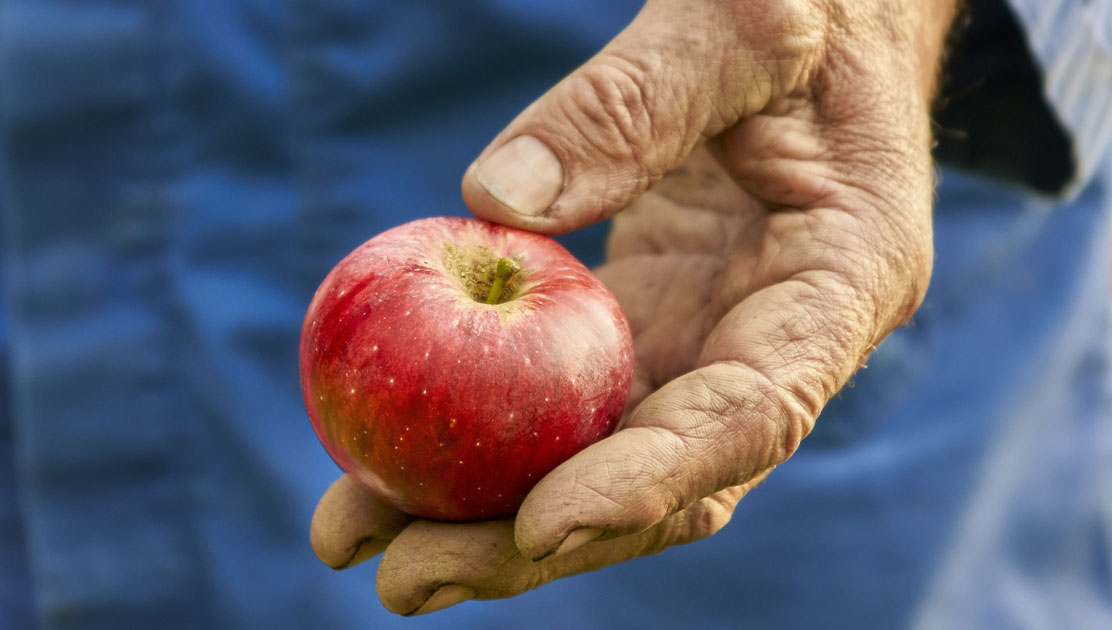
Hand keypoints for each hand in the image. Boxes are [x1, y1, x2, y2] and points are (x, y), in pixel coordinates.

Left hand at [311, 0, 957, 614]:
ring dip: (483, 513)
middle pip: (659, 481)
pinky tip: (384, 456)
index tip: (536, 529)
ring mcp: (705, 342)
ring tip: (353, 538)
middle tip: (403, 580)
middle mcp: (774, 342)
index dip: (647, 484)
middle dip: (534, 544)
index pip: (751, 415)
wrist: (814, 14)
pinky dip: (483, 435)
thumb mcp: (739, 21)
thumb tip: (491, 208)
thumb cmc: (806, 0)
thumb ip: (634, 102)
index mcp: (839, 284)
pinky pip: (563, 399)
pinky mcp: (644, 325)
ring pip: (598, 459)